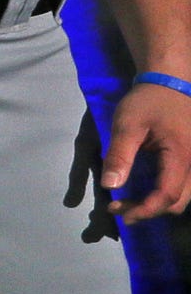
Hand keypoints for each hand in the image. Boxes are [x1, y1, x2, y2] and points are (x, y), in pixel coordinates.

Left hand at [102, 76, 190, 218]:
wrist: (170, 82)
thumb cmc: (148, 101)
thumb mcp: (127, 125)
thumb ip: (119, 155)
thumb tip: (110, 185)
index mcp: (181, 158)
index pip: (167, 196)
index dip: (143, 210)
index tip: (117, 211)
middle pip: (178, 202)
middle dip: (148, 211)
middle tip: (120, 209)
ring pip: (183, 197)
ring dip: (157, 205)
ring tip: (128, 203)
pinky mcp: (190, 160)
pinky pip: (183, 185)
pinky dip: (164, 194)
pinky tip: (144, 191)